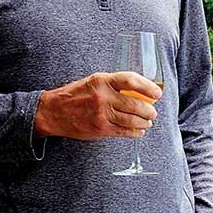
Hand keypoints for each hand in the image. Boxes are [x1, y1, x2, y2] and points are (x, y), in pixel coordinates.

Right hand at [33, 72, 162, 139]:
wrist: (54, 111)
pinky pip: (123, 132)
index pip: (131, 80)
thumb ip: (113, 84)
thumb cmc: (76, 94)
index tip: (157, 93)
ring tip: (148, 122)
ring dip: (144, 123)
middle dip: (149, 110)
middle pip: (135, 104)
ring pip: (131, 120)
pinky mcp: (100, 128)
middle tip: (153, 112)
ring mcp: (102, 114)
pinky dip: (135, 132)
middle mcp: (103, 96)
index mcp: (102, 80)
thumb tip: (139, 90)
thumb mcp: (94, 81)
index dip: (147, 87)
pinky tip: (139, 131)